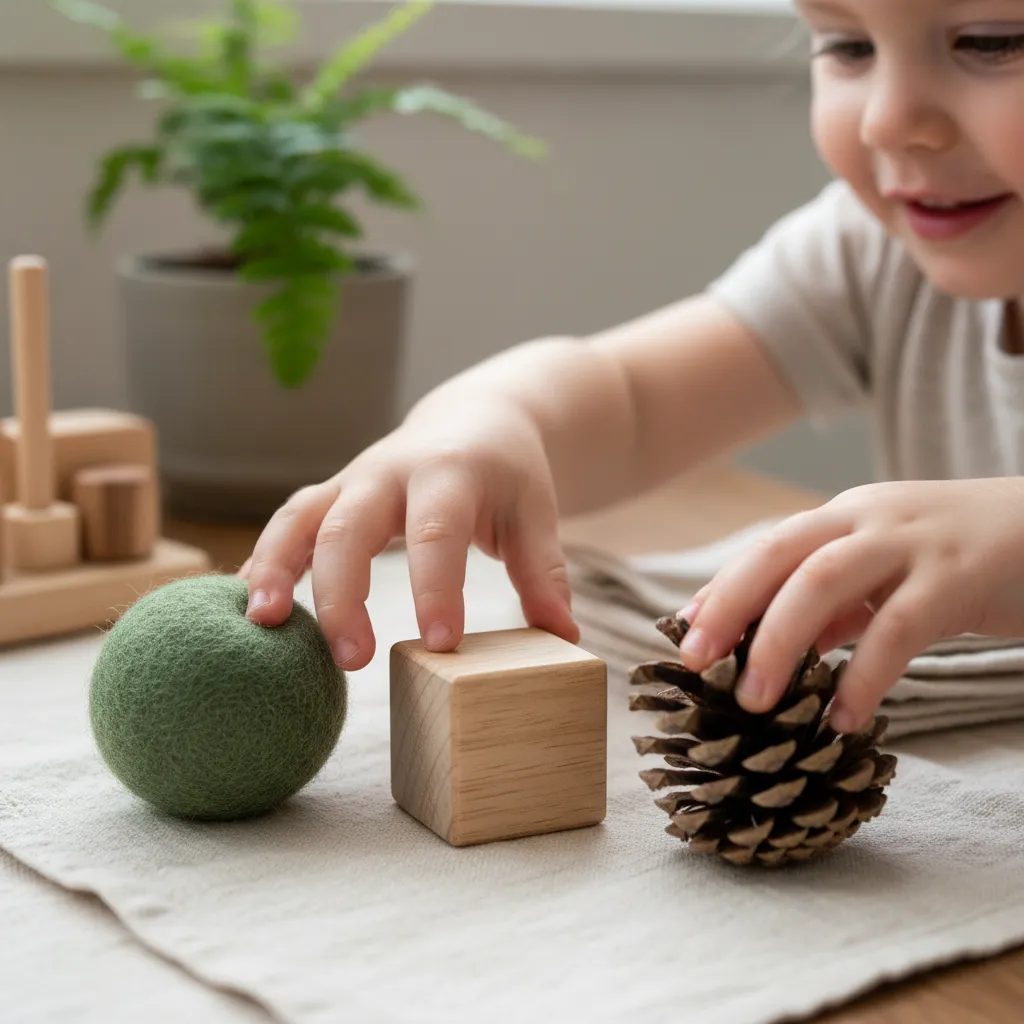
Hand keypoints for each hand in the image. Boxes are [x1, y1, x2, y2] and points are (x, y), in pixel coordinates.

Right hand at [237, 394, 578, 669]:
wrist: (474, 418)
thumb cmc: (507, 472)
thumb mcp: (535, 512)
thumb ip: (544, 572)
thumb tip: (565, 639)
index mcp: (449, 473)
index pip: (437, 530)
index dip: (436, 586)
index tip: (440, 643)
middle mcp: (389, 473)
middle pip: (350, 526)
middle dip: (343, 593)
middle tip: (352, 660)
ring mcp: (353, 482)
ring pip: (299, 518)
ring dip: (275, 567)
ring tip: (262, 624)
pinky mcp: (332, 497)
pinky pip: (289, 524)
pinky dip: (265, 562)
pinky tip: (248, 607)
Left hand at [673, 478, 1023, 732]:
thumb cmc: (964, 556)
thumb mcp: (889, 570)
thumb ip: (838, 603)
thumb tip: (778, 645)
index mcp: (845, 516)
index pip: (767, 548)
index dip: (722, 589)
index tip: (684, 633)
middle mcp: (867, 518)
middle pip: (778, 553)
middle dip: (729, 607)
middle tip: (696, 662)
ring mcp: (911, 543)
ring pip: (824, 582)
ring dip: (779, 641)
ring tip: (756, 701)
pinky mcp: (957, 577)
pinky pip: (897, 629)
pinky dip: (863, 676)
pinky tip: (843, 718)